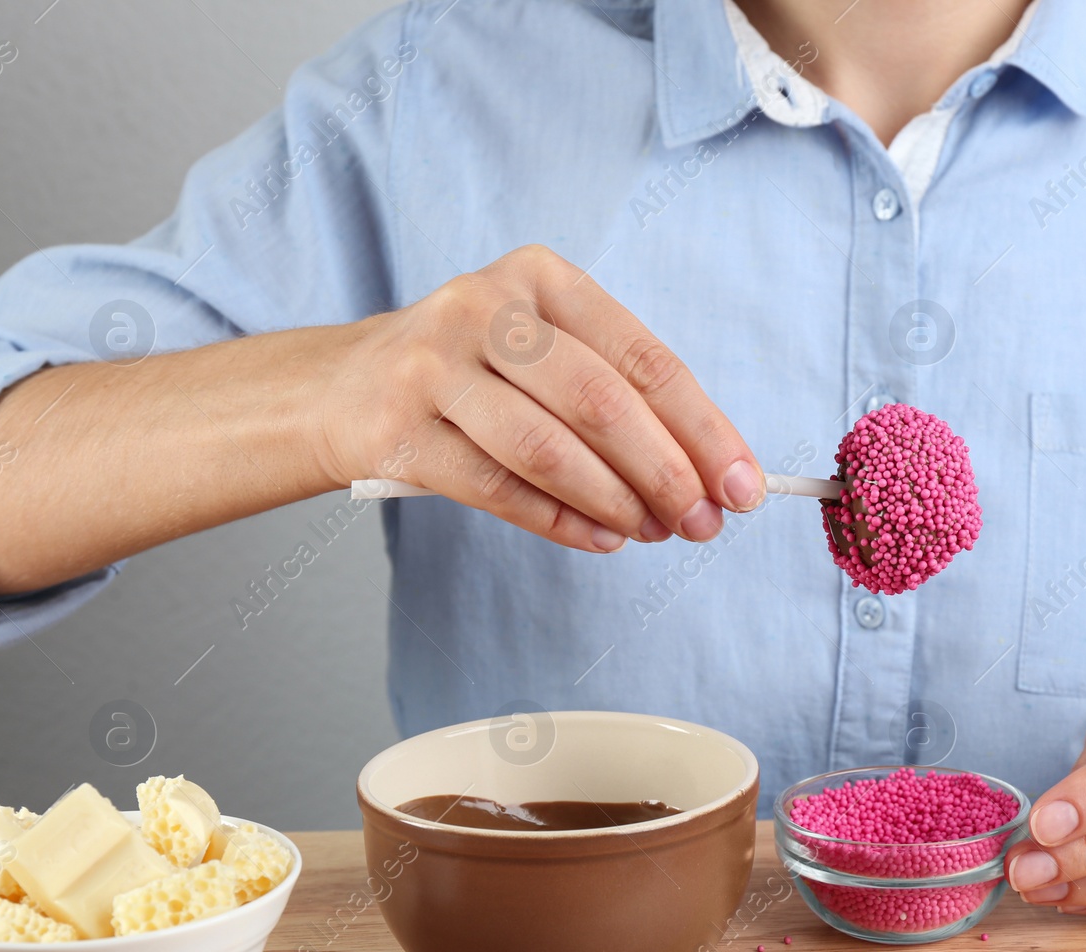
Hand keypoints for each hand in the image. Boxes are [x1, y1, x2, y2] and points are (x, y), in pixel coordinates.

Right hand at [313, 244, 763, 552]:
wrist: (342, 387)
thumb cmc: (473, 373)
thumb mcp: (542, 350)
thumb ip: (620, 397)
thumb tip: (711, 476)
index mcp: (541, 279)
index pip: (643, 357)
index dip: (702, 428)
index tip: (743, 484)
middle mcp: (484, 309)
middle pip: (600, 401)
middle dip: (666, 472)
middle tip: (703, 522)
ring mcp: (433, 366)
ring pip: (547, 448)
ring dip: (615, 502)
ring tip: (654, 533)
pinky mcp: (396, 431)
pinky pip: (498, 488)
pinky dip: (559, 521)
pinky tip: (601, 539)